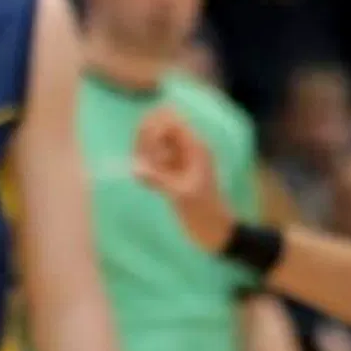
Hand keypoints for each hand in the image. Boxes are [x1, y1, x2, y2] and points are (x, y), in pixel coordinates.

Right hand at [128, 106, 235, 253]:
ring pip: (155, 138)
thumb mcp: (181, 197)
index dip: (153, 130)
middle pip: (160, 123)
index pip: (170, 120)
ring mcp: (180, 158)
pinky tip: (145, 178)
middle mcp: (188, 148)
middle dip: (145, 136)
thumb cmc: (204, 213)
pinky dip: (146, 162)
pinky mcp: (173, 170)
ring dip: (143, 149)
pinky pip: (155, 156)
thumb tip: (134, 167)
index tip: (147, 153)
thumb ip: (159, 180)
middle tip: (142, 159)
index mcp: (195, 148)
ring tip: (143, 170)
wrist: (216, 231)